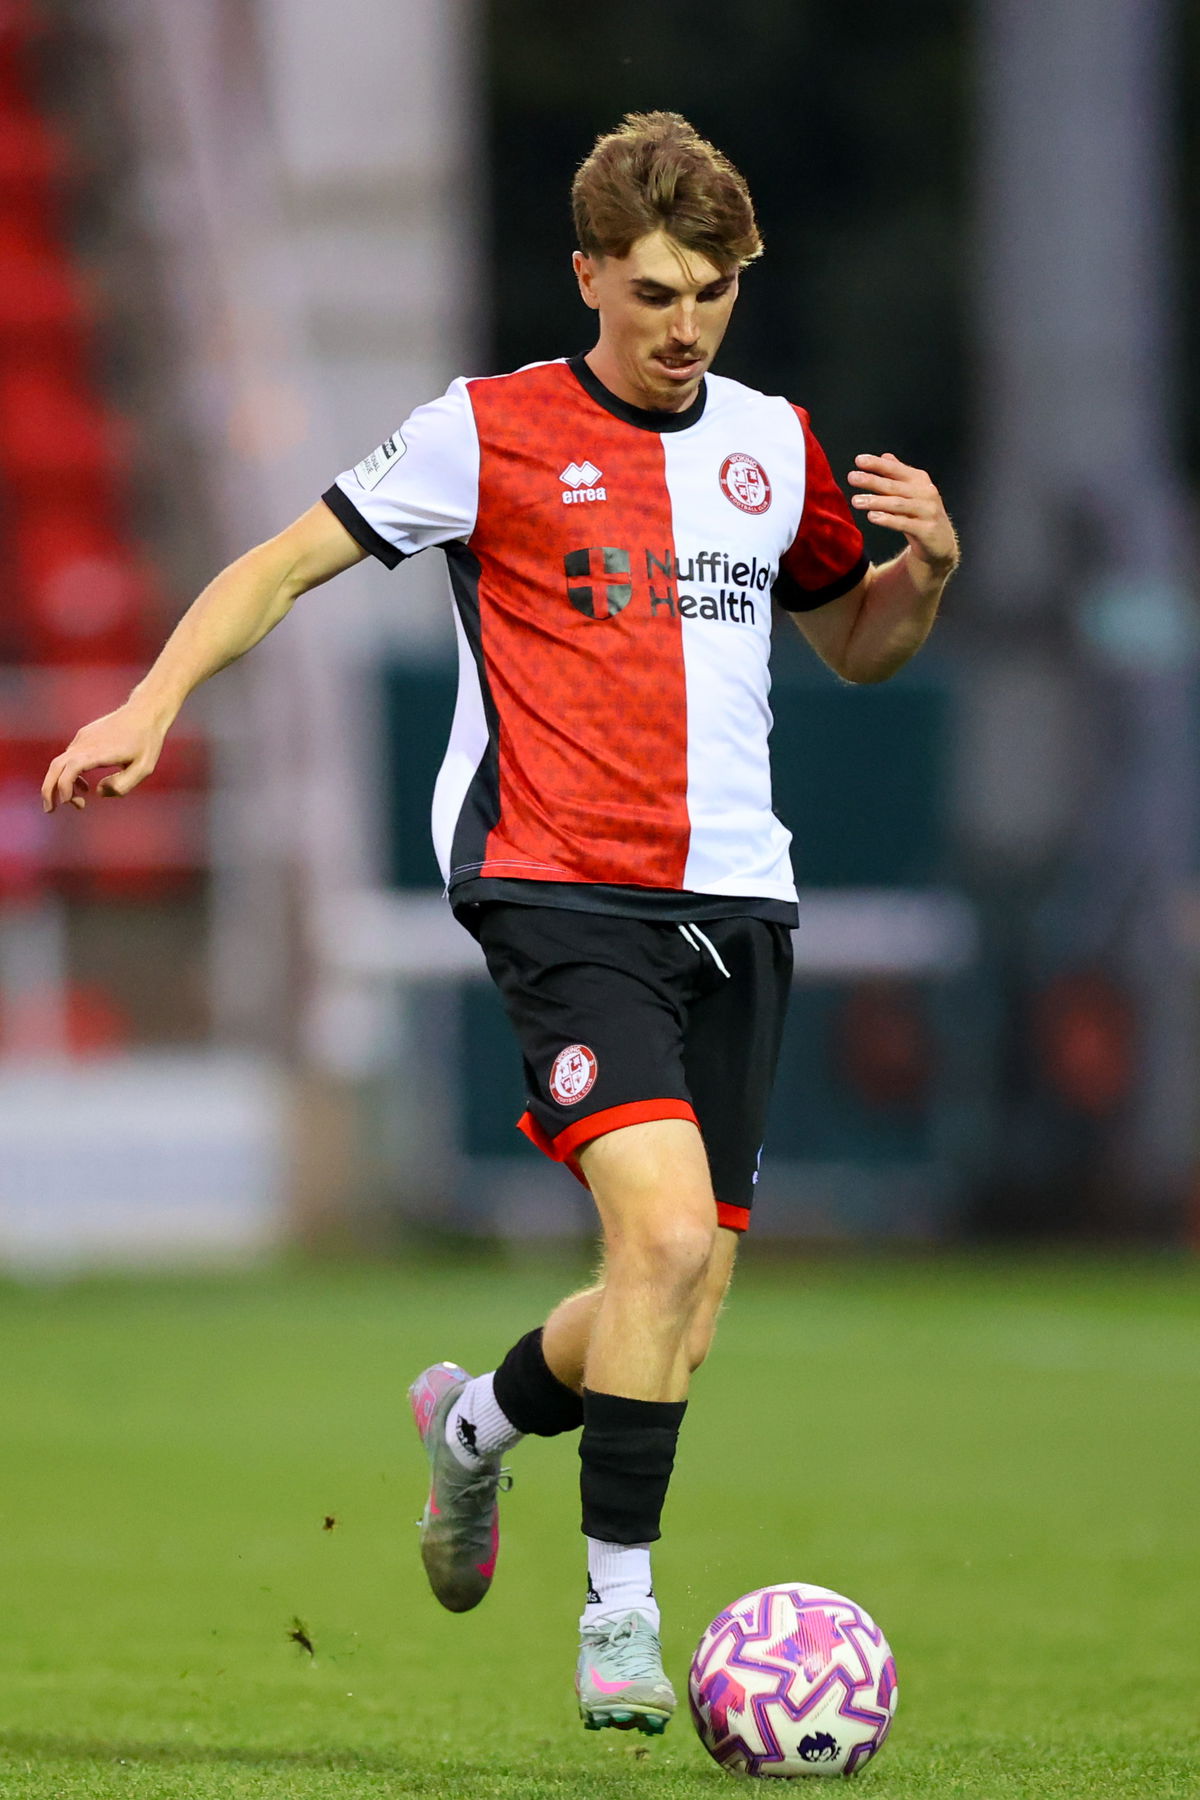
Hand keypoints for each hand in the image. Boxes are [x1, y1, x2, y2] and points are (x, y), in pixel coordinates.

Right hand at [41, 702, 166, 812]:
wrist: (144, 712)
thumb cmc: (147, 742)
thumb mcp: (144, 768)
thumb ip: (122, 785)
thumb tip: (98, 791)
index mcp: (99, 751)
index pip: (71, 768)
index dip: (64, 787)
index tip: (69, 802)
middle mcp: (86, 743)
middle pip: (56, 766)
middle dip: (49, 790)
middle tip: (50, 810)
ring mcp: (82, 739)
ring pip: (60, 763)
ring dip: (60, 784)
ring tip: (74, 803)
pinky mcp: (84, 736)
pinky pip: (69, 758)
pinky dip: (69, 774)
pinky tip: (84, 786)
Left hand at [848, 453, 958, 577]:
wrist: (941, 542)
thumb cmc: (921, 514)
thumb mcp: (912, 492)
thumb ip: (899, 475)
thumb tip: (885, 456)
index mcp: (920, 481)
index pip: (896, 470)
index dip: (878, 464)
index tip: (859, 460)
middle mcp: (926, 493)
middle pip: (894, 486)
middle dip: (872, 481)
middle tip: (852, 477)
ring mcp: (927, 511)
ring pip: (897, 504)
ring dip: (875, 501)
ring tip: (855, 501)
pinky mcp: (926, 530)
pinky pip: (904, 524)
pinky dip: (887, 519)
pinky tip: (872, 516)